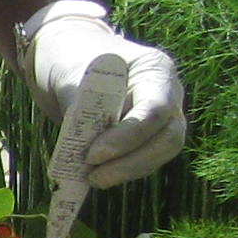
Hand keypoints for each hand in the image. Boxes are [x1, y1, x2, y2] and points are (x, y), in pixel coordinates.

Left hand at [26, 4, 186, 187]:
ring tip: (89, 178)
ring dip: (126, 172)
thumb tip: (82, 144)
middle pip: (168, 139)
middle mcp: (168, 95)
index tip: (93, 155)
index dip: (127, 138)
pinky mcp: (148, 139)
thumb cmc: (73, 59)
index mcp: (155, 69)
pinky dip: (120, 172)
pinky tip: (93, 176)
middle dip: (131, 163)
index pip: (154, 110)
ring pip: (159, 155)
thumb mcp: (71, 75)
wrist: (68, 62)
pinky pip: (143, 161)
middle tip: (94, 176)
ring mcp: (163, 119)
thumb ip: (80, 106)